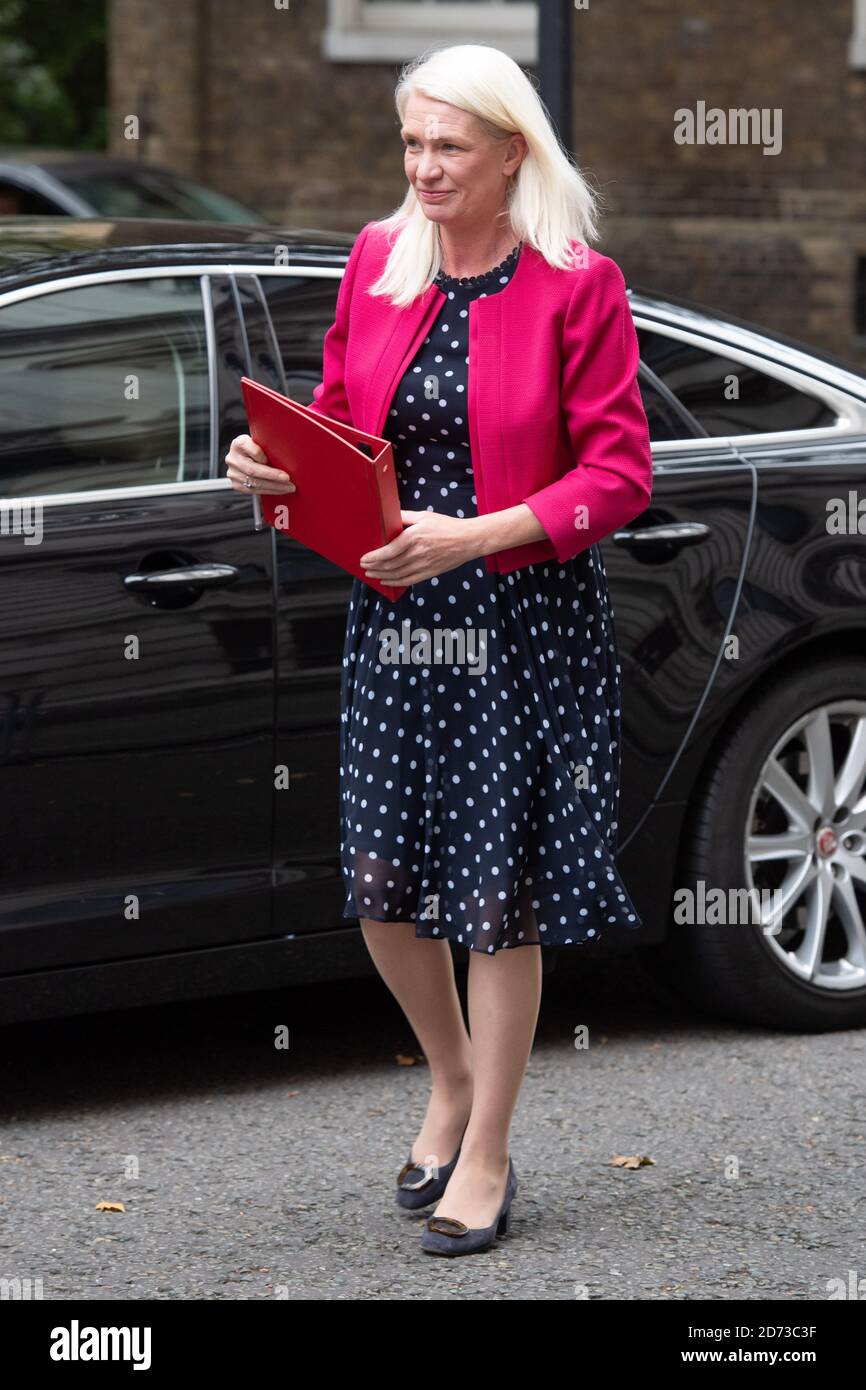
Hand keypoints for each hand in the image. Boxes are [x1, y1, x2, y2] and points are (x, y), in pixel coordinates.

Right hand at [224, 434, 295, 494]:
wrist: (246, 457)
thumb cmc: (257, 448)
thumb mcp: (261, 442)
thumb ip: (268, 446)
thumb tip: (286, 455)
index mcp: (239, 444)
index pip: (251, 450)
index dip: (263, 456)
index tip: (276, 460)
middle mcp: (233, 458)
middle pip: (253, 470)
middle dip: (273, 476)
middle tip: (287, 479)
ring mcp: (233, 473)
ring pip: (255, 483)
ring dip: (274, 487)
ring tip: (288, 487)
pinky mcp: (236, 485)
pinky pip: (254, 491)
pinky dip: (269, 491)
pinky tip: (279, 490)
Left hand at [360, 509, 480, 585]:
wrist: (468, 540)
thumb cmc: (447, 526)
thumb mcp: (424, 516)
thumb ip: (404, 517)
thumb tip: (388, 517)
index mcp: (414, 537)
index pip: (388, 551)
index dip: (374, 557)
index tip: (364, 558)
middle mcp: (417, 553)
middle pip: (390, 565)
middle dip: (374, 567)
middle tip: (363, 566)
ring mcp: (423, 565)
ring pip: (397, 575)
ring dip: (381, 576)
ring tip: (371, 574)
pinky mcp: (429, 573)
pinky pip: (408, 581)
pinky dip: (395, 583)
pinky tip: (386, 581)